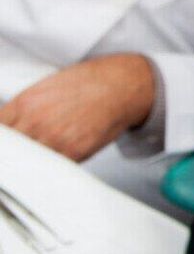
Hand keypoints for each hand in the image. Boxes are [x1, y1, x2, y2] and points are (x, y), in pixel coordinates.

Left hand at [0, 54, 156, 162]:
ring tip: (38, 158)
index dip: (3, 143)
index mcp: (24, 103)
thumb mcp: (44, 89)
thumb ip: (19, 111)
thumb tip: (5, 130)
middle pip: (8, 150)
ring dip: (28, 163)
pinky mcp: (73, 152)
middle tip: (22, 154)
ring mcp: (54, 138)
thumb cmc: (87, 84)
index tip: (7, 147)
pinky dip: (47, 169)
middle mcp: (35, 121)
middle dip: (12, 154)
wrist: (121, 86)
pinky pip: (50, 169)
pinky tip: (51, 162)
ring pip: (25, 162)